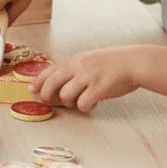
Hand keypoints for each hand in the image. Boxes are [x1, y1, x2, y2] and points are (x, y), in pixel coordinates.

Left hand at [28, 46, 143, 112]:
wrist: (134, 62)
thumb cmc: (113, 63)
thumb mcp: (90, 59)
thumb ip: (75, 68)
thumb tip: (59, 82)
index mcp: (75, 59)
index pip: (50, 69)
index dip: (39, 80)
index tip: (31, 89)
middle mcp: (79, 66)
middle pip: (52, 83)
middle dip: (47, 95)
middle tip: (50, 102)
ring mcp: (89, 76)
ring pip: (66, 95)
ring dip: (70, 103)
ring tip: (78, 102)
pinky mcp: (100, 87)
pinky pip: (83, 103)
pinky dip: (85, 107)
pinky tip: (92, 105)